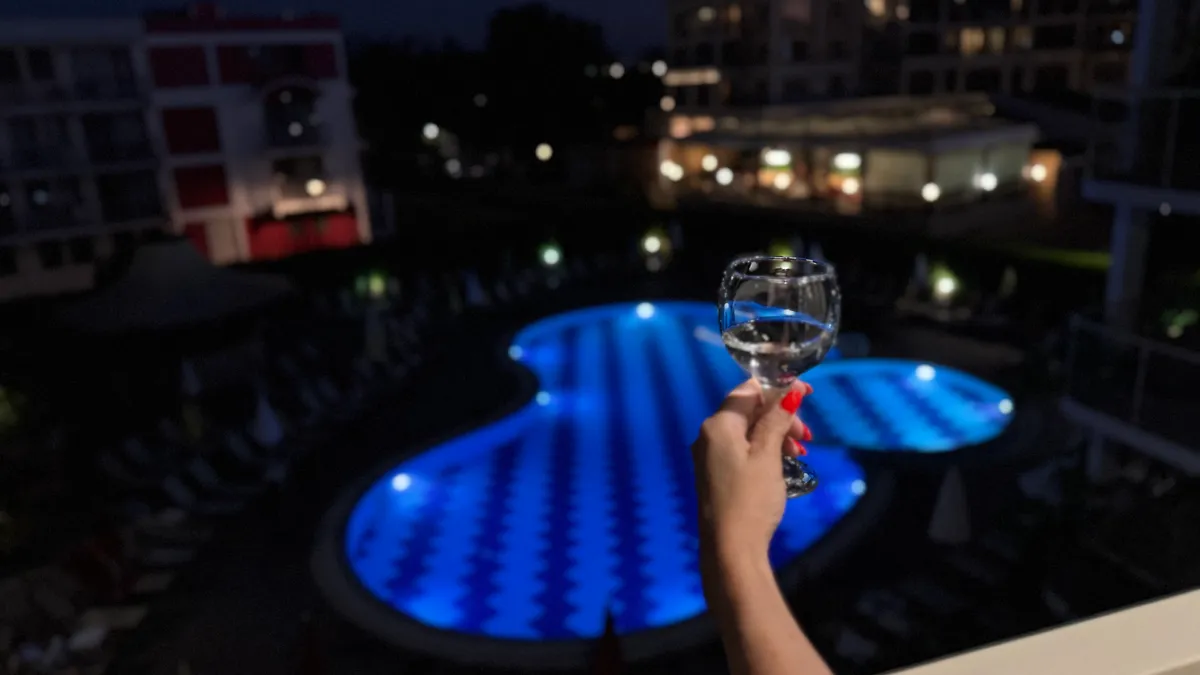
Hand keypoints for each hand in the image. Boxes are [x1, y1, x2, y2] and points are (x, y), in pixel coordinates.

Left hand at [691, 379, 811, 561]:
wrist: (730, 548)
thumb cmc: (750, 498)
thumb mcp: (768, 456)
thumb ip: (777, 420)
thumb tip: (790, 391)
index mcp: (717, 425)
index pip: (747, 391)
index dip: (777, 388)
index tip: (806, 394)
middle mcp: (708, 436)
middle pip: (749, 412)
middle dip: (781, 417)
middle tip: (806, 435)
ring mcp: (710, 456)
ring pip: (749, 432)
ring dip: (776, 435)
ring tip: (800, 452)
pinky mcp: (717, 474)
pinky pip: (743, 451)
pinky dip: (765, 451)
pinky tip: (784, 463)